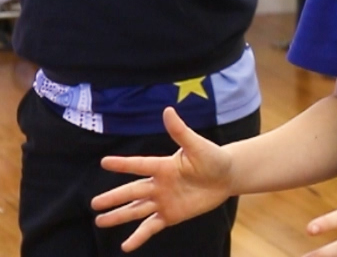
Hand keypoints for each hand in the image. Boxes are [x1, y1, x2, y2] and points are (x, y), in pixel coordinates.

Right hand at [91, 108, 233, 251]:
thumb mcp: (198, 145)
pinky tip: (126, 246)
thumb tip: (168, 110)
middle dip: (114, 198)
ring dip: (119, 216)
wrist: (226, 176)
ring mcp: (163, 201)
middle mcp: (158, 184)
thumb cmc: (213, 157)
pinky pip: (152, 227)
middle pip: (132, 191)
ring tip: (100, 221)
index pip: (139, 165)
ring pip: (137, 210)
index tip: (104, 162)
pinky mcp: (171, 215)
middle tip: (94, 204)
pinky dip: (139, 236)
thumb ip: (180, 131)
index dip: (123, 164)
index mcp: (163, 166)